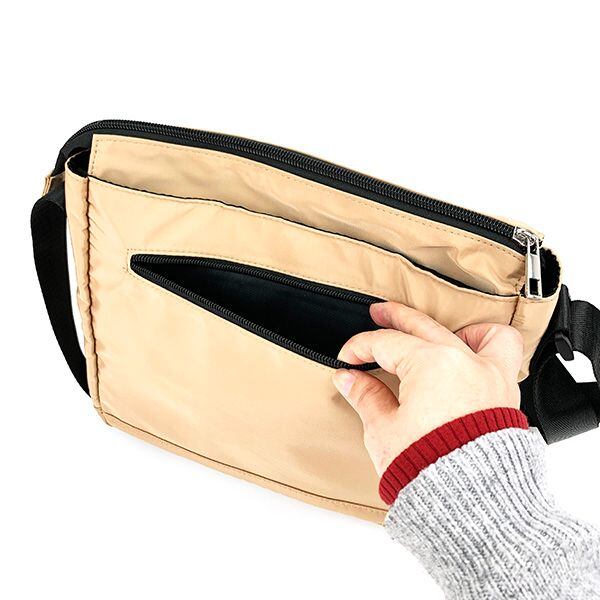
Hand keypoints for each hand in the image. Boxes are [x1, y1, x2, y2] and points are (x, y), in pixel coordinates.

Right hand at [332, 302, 522, 475]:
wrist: (471, 502)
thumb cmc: (430, 469)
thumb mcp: (384, 430)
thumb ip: (366, 396)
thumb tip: (349, 378)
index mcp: (429, 364)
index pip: (385, 343)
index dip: (359, 348)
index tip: (347, 359)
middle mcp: (462, 360)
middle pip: (420, 326)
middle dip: (393, 318)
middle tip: (376, 312)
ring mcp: (487, 373)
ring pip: (464, 331)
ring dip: (442, 325)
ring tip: (428, 327)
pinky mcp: (503, 391)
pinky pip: (502, 350)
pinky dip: (485, 341)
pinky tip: (469, 346)